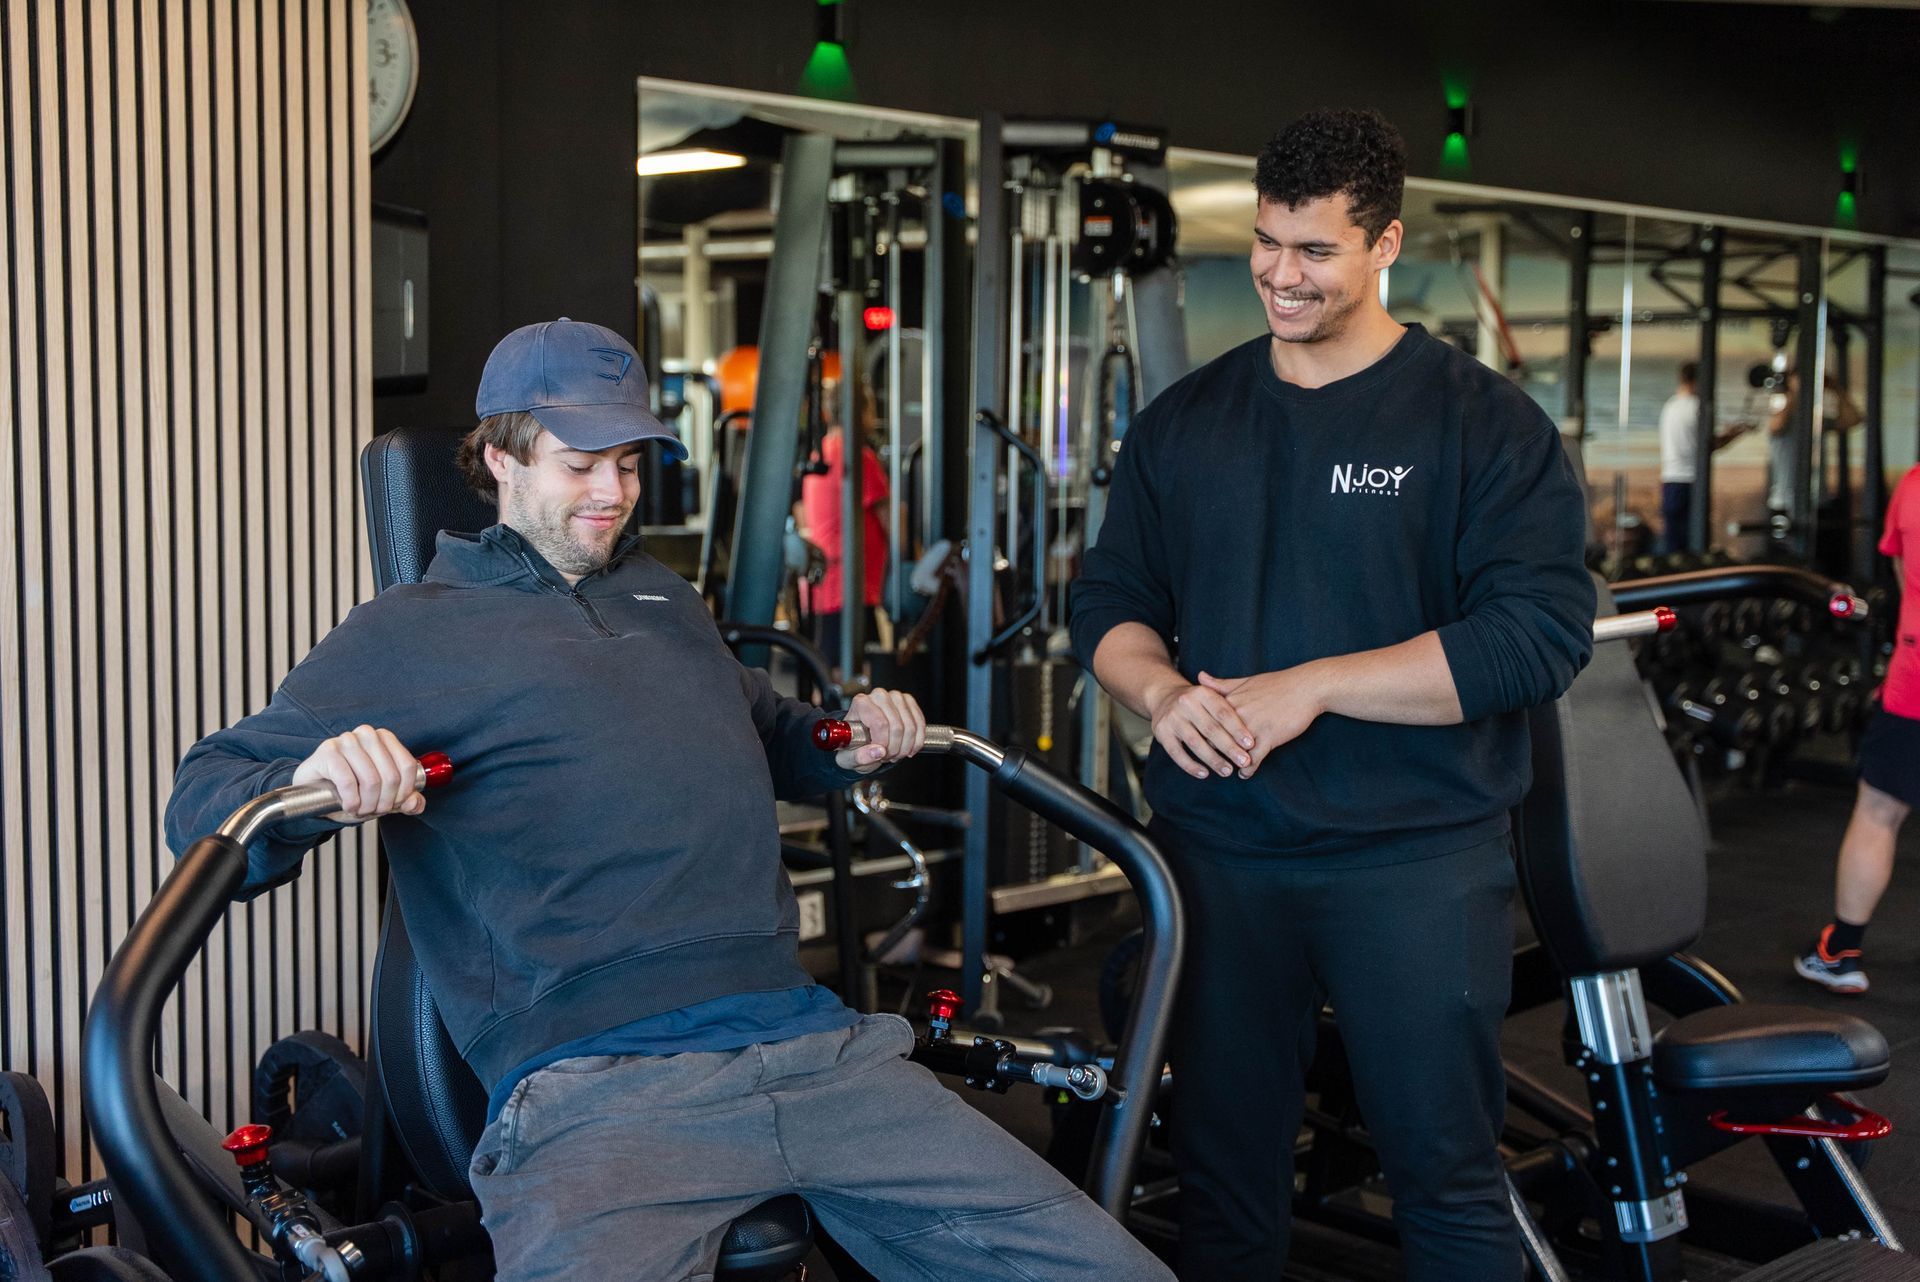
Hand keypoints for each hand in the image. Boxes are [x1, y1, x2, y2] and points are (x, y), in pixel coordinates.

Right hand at [291, 725, 426, 822]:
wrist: (313, 792)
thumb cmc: (350, 790)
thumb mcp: (382, 797)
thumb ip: (404, 800)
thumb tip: (415, 804)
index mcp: (385, 738)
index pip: (407, 767)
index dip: (404, 792)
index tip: (394, 804)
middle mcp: (367, 734)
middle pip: (391, 776)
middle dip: (384, 802)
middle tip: (373, 811)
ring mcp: (346, 740)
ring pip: (371, 780)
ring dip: (367, 805)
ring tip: (360, 809)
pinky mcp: (328, 752)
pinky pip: (348, 782)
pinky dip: (351, 801)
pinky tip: (348, 806)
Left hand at [837, 688, 926, 772]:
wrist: (862, 739)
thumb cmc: (853, 746)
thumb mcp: (849, 758)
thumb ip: (859, 757)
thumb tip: (878, 752)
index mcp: (860, 704)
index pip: (880, 723)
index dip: (883, 743)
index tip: (880, 754)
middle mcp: (878, 696)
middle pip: (897, 726)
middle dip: (895, 748)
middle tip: (887, 756)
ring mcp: (895, 697)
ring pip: (910, 726)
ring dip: (906, 746)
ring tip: (895, 753)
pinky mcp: (908, 701)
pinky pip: (920, 723)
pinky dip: (917, 740)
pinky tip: (908, 748)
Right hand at [1145, 678, 1254, 780]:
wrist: (1163, 696)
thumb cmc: (1199, 702)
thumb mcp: (1213, 695)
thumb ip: (1232, 707)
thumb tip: (1254, 729)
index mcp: (1202, 692)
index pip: (1223, 712)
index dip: (1237, 729)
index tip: (1251, 745)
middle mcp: (1185, 703)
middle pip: (1210, 729)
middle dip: (1228, 747)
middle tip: (1243, 762)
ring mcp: (1172, 718)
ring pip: (1194, 742)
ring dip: (1212, 759)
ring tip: (1227, 771)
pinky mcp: (1161, 732)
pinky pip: (1176, 752)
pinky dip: (1190, 765)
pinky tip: (1204, 773)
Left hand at [1197, 668, 1325, 777]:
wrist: (1306, 687)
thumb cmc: (1276, 684)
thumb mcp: (1245, 681)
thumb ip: (1220, 684)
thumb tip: (1199, 677)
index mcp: (1230, 701)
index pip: (1206, 722)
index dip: (1200, 734)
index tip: (1197, 743)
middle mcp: (1238, 714)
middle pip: (1215, 739)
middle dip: (1211, 753)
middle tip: (1209, 763)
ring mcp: (1253, 726)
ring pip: (1232, 751)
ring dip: (1229, 763)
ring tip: (1226, 770)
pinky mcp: (1269, 737)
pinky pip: (1253, 759)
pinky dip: (1248, 769)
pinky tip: (1245, 773)